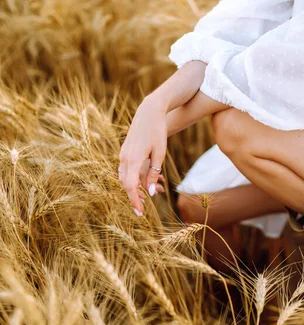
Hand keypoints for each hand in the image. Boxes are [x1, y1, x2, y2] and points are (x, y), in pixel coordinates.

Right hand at [119, 99, 166, 214]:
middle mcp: (124, 158)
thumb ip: (153, 174)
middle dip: (135, 196)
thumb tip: (150, 192)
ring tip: (152, 191)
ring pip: (125, 177)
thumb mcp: (159, 154)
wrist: (149, 112)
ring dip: (136, 187)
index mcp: (132, 160)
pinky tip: (149, 180)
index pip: (130, 186)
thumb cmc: (157, 131)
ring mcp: (123, 154)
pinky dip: (136, 177)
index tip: (140, 213)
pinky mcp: (125, 151)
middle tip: (144, 208)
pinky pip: (127, 169)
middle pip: (126, 184)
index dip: (134, 201)